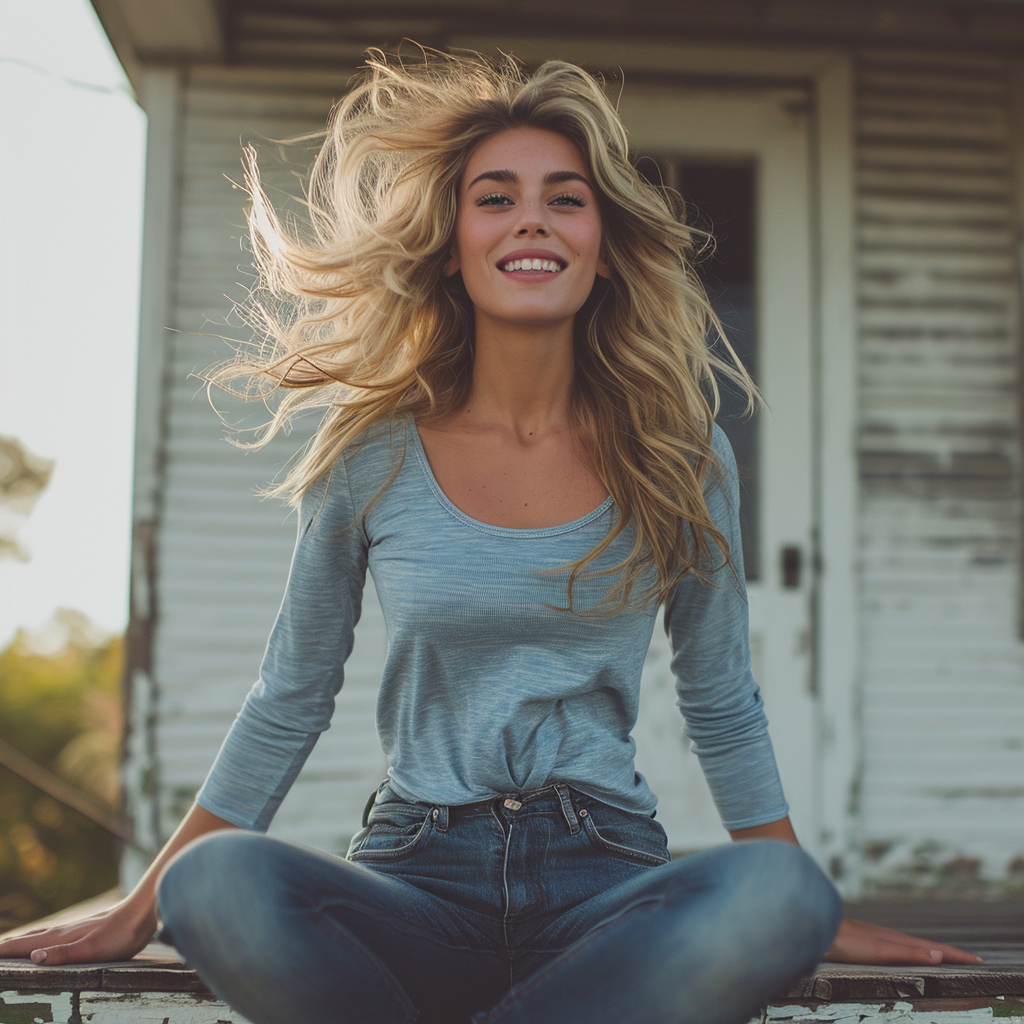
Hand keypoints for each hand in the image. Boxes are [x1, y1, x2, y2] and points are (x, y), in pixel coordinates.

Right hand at [0, 900, 157, 965]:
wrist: (142, 914)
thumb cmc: (119, 935)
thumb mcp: (90, 950)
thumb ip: (62, 954)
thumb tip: (31, 957)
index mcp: (59, 937)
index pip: (23, 946)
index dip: (2, 952)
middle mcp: (62, 931)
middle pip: (27, 938)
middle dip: (7, 946)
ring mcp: (73, 928)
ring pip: (40, 934)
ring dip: (22, 941)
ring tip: (10, 946)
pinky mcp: (84, 929)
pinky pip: (53, 934)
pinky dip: (39, 938)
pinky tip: (46, 940)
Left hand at [825, 917, 982, 965]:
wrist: (816, 927)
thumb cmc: (846, 942)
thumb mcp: (880, 951)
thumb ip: (907, 953)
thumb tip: (940, 956)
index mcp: (898, 941)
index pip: (934, 950)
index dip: (955, 956)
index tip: (978, 960)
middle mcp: (891, 937)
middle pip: (926, 946)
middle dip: (949, 952)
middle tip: (971, 958)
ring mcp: (880, 938)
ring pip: (913, 945)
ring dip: (932, 951)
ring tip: (945, 956)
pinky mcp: (868, 941)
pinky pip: (899, 946)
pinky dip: (913, 951)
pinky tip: (904, 952)